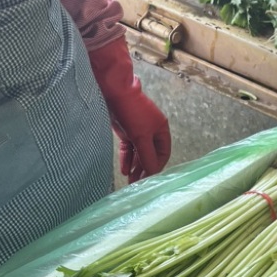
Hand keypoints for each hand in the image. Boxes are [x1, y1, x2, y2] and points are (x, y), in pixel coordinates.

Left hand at [87, 37, 170, 182]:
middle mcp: (151, 130)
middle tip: (138, 184)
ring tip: (130, 181)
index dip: (157, 166)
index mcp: (161, 129)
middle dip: (144, 169)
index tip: (150, 179)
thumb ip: (148, 156)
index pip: (163, 153)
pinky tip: (124, 170)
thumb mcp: (141, 137)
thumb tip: (153, 173)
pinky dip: (127, 159)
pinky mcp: (126, 131)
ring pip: (139, 153)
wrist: (113, 93)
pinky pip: (129, 149)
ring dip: (135, 166)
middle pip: (150, 154)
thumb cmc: (132, 112)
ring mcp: (138, 131)